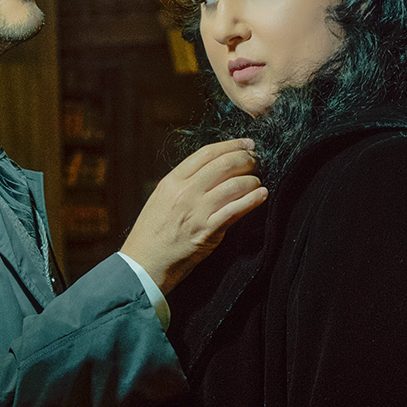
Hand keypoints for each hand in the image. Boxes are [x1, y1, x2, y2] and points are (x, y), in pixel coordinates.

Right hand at [123, 138, 265, 293]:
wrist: (145, 263)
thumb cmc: (152, 233)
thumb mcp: (161, 199)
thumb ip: (182, 184)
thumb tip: (208, 171)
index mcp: (172, 181)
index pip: (206, 153)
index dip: (230, 145)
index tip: (245, 143)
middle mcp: (185, 192)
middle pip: (223, 164)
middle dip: (245, 158)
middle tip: (256, 159)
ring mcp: (197, 211)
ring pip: (234, 185)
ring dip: (252, 180)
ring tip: (258, 181)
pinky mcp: (208, 231)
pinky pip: (236, 209)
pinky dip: (253, 199)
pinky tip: (262, 195)